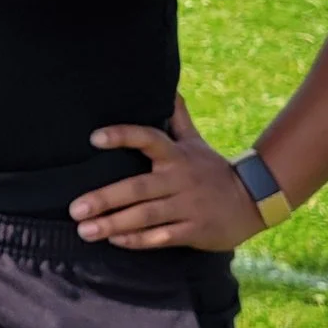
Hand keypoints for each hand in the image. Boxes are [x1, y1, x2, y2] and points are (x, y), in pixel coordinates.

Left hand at [71, 97, 265, 251]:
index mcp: (177, 155)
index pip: (149, 138)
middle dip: (105, 199)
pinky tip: (115, 241)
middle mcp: (180, 179)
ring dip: (114, 223)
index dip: (122, 136)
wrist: (253, 201)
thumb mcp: (196, 142)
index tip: (94, 138)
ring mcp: (187, 206)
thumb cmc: (213, 170)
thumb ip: (178, 117)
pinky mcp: (193, 231)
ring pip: (146, 216)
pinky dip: (137, 240)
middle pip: (138, 187)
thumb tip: (169, 86)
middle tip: (75, 208)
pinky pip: (161, 238)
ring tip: (85, 230)